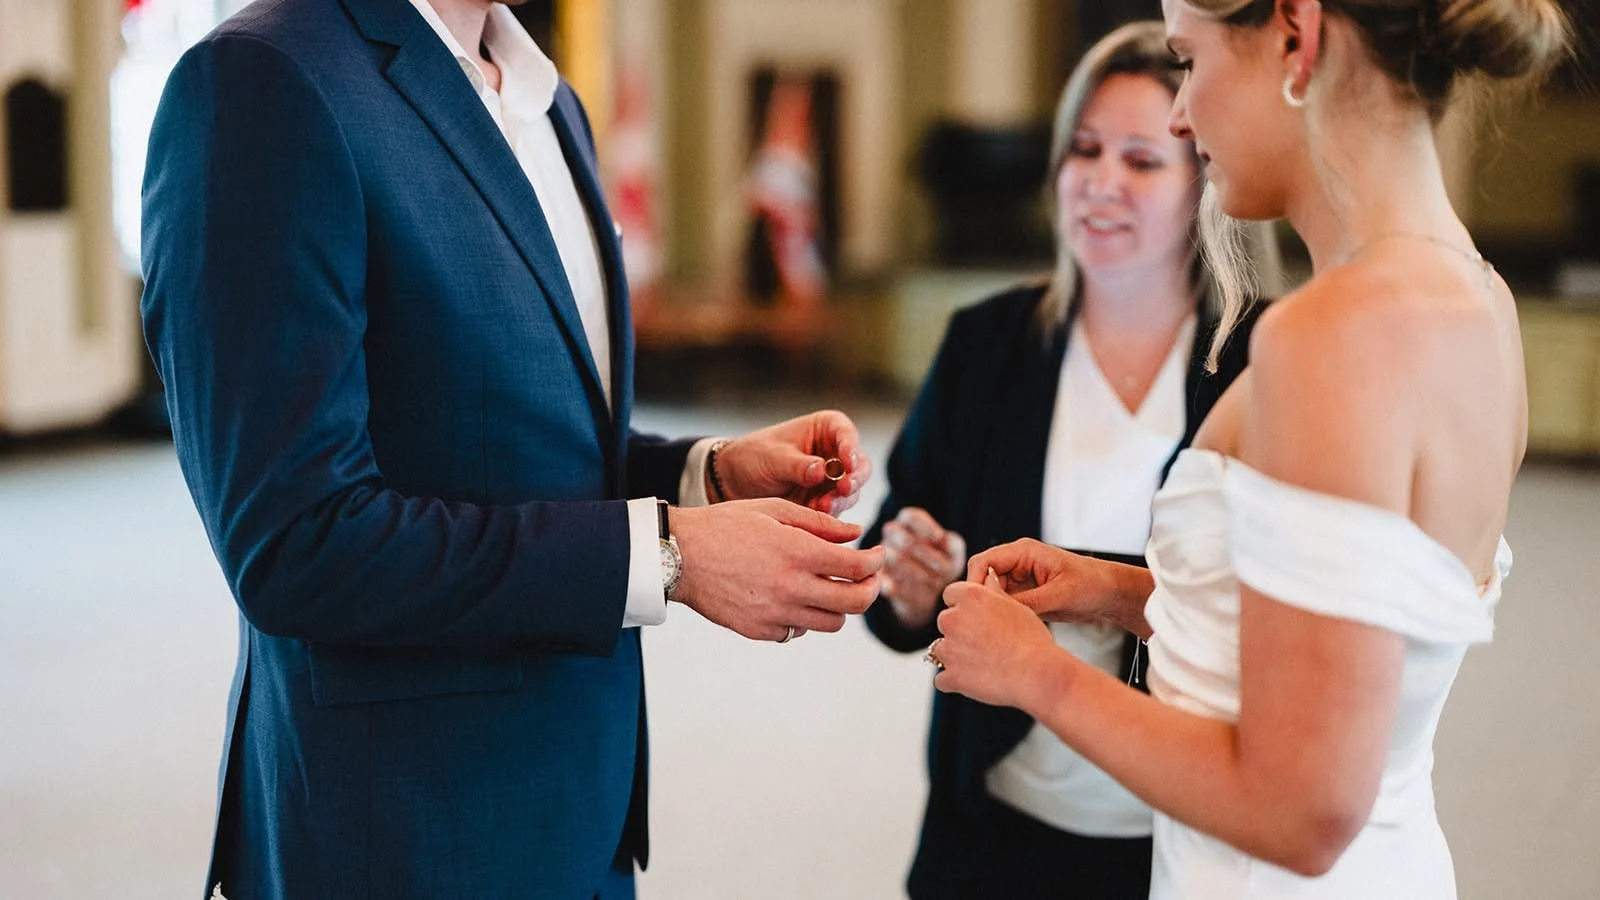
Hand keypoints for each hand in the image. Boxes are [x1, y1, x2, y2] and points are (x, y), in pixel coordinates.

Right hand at [671, 498, 885, 641]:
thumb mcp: (774, 510)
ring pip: (831, 623)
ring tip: (831, 588)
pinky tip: (794, 597)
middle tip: (868, 578)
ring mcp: (775, 613)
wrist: (678, 555)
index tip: (877, 554)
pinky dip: (804, 617)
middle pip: (854, 603)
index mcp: (797, 553)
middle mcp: (790, 587)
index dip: (876, 561)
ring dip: (839, 606)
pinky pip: (798, 631)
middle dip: (870, 589)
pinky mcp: (759, 630)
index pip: (857, 568)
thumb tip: (856, 534)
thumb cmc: (725, 524)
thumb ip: (820, 524)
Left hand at [710, 410, 871, 514]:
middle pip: (859, 465)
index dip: (851, 448)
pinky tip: (816, 513)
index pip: (846, 434)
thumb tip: (822, 471)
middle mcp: (835, 453)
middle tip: (844, 488)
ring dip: (841, 499)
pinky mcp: (827, 501)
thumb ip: (798, 465)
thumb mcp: (773, 457)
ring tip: (823, 505)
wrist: (735, 481)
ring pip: (851, 491)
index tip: (848, 464)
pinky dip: (829, 513)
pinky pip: (837, 508)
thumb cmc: (754, 456)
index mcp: (825, 429)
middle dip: (854, 478)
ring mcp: (833, 479)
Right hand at [880, 507, 965, 627]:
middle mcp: (892, 536)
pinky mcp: (881, 578)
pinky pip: (884, 580)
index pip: (911, 516)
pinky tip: (912, 591)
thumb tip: (945, 540)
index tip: (938, 537)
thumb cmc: (943, 563)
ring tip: (934, 582)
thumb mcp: (953, 553)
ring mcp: (884, 556)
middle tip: (943, 569)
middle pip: (904, 539)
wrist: (928, 591)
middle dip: (926, 555)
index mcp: (909, 522)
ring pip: (894, 558)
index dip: (924, 526)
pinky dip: (895, 586)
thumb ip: (953, 545)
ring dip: (918, 572)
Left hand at [931, 569, 1060, 710]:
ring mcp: (949, 650)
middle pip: (945, 621)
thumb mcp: (1017, 607)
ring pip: (940, 650)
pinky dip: (954, 681)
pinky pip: (942, 679)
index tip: (977, 617)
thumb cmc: (1032, 640)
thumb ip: (995, 592)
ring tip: (983, 663)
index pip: (950, 594)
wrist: (1037, 673)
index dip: (963, 605)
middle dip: (959, 631)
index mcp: (970, 597)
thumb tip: (988, 576)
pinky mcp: (951, 677)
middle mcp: (953, 619)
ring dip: (954, 656)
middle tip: (985, 643)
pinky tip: (975, 681)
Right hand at [965, 539, 1119, 627]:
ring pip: (991, 595)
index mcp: (1023, 552)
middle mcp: (1017, 563)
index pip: (983, 562)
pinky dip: (1004, 617)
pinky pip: (1004, 605)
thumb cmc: (1091, 584)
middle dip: (982, 600)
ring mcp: (1020, 580)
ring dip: (993, 610)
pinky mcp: (1025, 595)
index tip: (976, 606)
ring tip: (999, 629)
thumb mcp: (1059, 594)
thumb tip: (999, 612)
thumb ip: (1028, 602)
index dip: (974, 583)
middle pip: (982, 579)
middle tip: (985, 623)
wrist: (1110, 594)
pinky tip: (1009, 630)